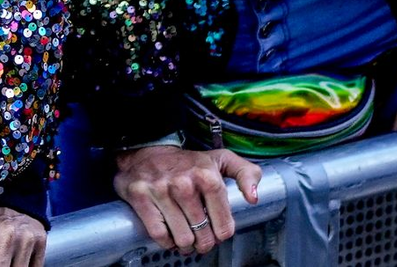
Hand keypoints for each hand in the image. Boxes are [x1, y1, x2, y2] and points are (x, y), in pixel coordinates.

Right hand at [114, 144, 260, 254]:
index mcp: (207, 175)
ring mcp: (162, 191)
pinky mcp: (142, 198)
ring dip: (186, 243)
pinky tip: (171, 233)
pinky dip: (167, 241)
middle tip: (201, 236)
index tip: (219, 231)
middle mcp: (185, 183)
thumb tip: (253, 197)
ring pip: (182, 239)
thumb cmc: (188, 161)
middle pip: (203, 236)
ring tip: (187, 235)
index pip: (224, 224)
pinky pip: (160, 236)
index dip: (223, 234)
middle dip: (204, 241)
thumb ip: (246, 173)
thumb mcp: (222, 159)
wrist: (149, 152)